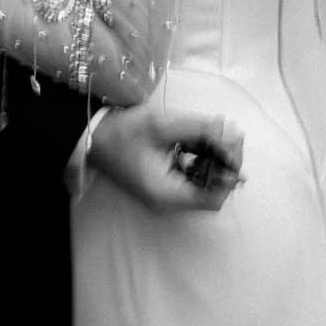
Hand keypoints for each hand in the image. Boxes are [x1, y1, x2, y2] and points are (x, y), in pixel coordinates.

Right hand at [88, 100, 243, 213]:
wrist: (91, 136)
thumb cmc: (121, 132)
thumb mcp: (162, 125)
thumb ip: (200, 129)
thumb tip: (232, 133)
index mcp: (166, 194)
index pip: (214, 197)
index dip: (229, 174)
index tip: (233, 145)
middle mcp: (168, 200)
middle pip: (211, 192)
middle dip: (224, 163)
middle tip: (229, 135)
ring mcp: (165, 192)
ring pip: (204, 183)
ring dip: (215, 159)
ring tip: (216, 133)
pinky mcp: (164, 182)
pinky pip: (192, 175)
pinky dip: (202, 158)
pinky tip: (201, 139)